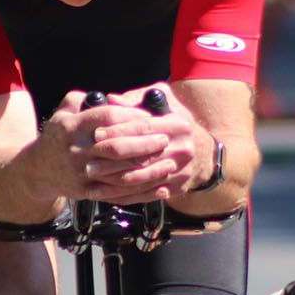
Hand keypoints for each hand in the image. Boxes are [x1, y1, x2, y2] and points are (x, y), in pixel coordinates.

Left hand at [68, 82, 205, 202]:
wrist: (206, 156)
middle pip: (140, 156)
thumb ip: (139, 99)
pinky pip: (145, 194)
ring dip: (113, 180)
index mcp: (179, 126)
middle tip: (89, 159)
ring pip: (140, 179)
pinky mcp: (175, 189)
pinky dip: (123, 194)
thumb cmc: (179, 126)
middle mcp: (182, 149)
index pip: (143, 128)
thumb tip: (111, 99)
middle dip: (111, 159)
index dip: (118, 131)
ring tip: (92, 176)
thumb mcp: (166, 104)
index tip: (96, 133)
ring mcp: (180, 172)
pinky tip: (105, 192)